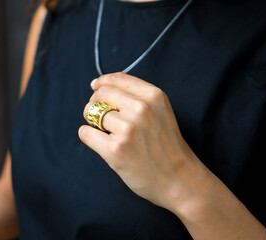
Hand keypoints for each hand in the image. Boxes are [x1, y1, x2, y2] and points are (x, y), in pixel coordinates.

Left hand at [79, 72, 209, 212]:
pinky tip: (101, 143)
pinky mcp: (115, 149)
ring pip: (92, 113)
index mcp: (154, 96)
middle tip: (99, 116)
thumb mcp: (161, 112)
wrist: (180, 180)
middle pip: (101, 94)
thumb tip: (99, 86)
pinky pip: (85, 133)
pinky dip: (89, 136)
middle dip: (95, 103)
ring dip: (93, 123)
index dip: (102, 82)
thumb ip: (136, 97)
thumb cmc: (167, 147)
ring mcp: (127, 129)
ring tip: (107, 134)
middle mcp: (141, 109)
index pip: (117, 79)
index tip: (95, 88)